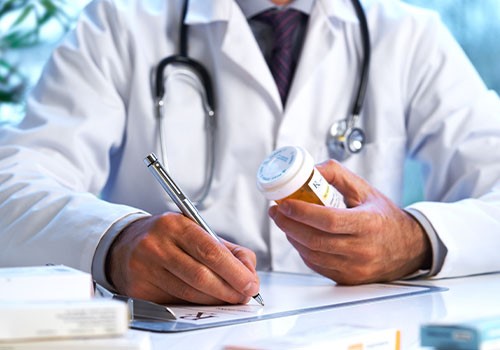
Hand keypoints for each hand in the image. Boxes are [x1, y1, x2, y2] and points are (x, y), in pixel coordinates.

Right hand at [107, 213, 259, 304]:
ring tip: (229, 299)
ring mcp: (145, 268)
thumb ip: (227, 249)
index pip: (210, 251)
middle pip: (201, 275)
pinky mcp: (139, 289)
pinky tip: (205, 302)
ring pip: (189, 293)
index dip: (234, 271)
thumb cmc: (166, 238)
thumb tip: (249, 271)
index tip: (251, 283)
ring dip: (215, 300)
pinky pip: (175, 303)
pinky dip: (195, 306)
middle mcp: (157, 245)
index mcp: (175, 224)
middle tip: (244, 296)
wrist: (125, 244)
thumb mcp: (195, 231)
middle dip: (229, 289)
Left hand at [269, 159, 431, 284]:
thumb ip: (337, 175)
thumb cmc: (384, 216)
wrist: (408, 248)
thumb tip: (310, 169)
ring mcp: (354, 268)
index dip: (301, 212)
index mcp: (368, 224)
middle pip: (314, 240)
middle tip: (276, 211)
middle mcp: (362, 249)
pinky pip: (317, 265)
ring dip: (292, 237)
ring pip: (312, 254)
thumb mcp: (366, 190)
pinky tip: (298, 237)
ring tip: (284, 221)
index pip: (328, 220)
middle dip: (288, 224)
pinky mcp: (348, 279)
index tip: (284, 203)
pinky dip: (303, 250)